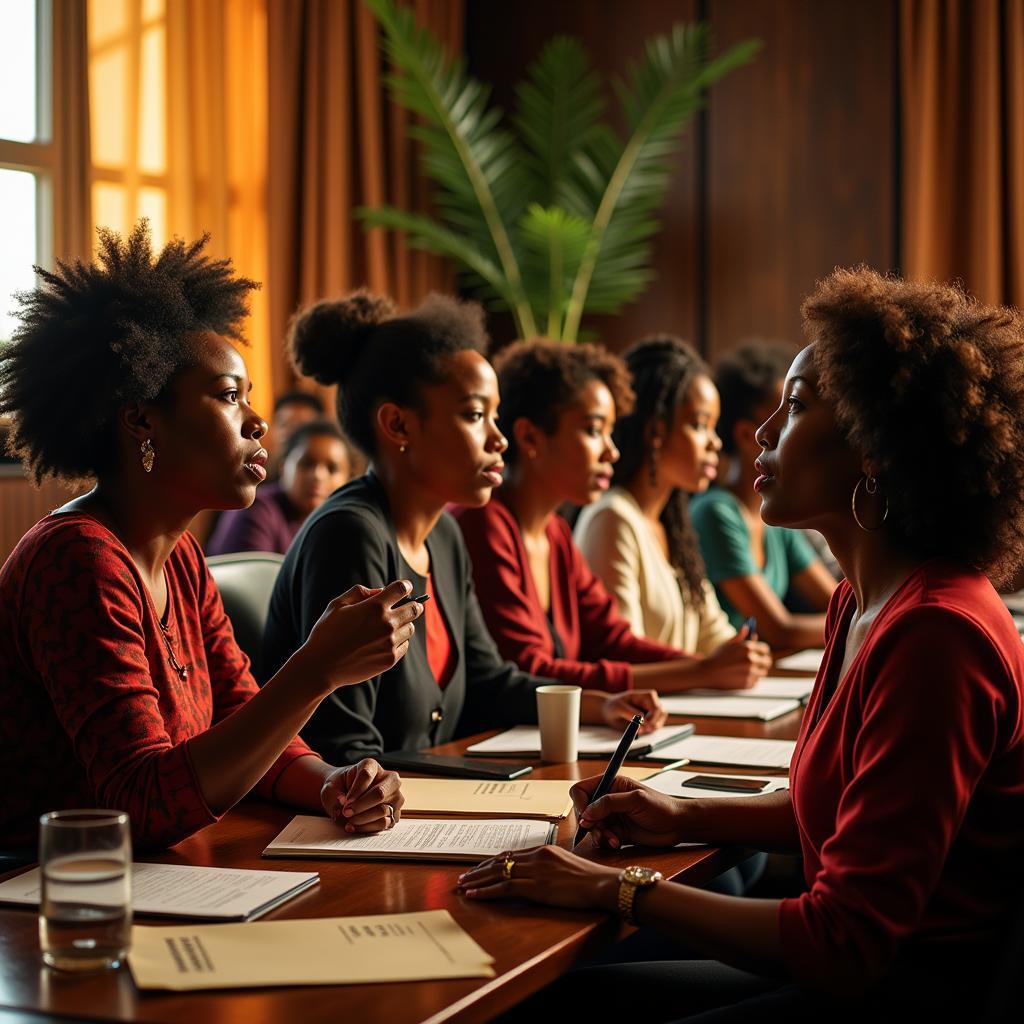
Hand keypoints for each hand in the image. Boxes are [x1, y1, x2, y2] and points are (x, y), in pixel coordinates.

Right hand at [301, 579, 422, 691]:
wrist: (321, 667)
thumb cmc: (326, 633)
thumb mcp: (337, 605)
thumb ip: (360, 592)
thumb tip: (380, 591)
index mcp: (375, 607)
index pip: (402, 588)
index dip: (405, 585)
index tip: (404, 588)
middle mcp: (387, 624)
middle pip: (414, 609)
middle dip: (413, 604)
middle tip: (411, 605)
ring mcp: (390, 643)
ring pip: (410, 628)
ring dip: (404, 624)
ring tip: (391, 627)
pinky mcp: (390, 660)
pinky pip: (404, 646)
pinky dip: (399, 641)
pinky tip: (386, 642)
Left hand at [320, 758, 403, 832]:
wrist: (345, 795)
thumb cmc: (339, 788)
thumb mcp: (330, 788)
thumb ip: (334, 795)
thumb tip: (343, 806)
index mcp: (371, 765)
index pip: (366, 775)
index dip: (355, 790)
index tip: (344, 801)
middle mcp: (388, 779)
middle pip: (380, 793)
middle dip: (360, 806)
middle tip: (345, 812)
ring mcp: (394, 796)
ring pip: (383, 810)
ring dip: (362, 818)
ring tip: (349, 820)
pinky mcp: (395, 813)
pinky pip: (384, 823)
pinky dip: (367, 827)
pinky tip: (354, 826)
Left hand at [456, 845, 619, 910]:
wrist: (601, 884)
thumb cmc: (590, 879)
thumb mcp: (567, 866)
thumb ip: (550, 867)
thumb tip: (538, 876)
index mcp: (544, 850)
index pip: (511, 855)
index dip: (492, 862)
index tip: (479, 868)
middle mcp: (536, 857)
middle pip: (500, 862)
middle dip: (479, 870)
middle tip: (463, 877)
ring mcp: (535, 871)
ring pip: (497, 873)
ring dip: (477, 881)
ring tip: (462, 886)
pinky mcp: (535, 886)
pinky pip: (504, 887)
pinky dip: (486, 891)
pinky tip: (474, 895)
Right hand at [570, 774, 684, 849]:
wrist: (678, 826)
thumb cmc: (662, 807)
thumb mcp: (636, 800)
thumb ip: (609, 803)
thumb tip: (586, 813)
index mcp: (611, 785)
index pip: (581, 790)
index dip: (580, 804)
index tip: (586, 818)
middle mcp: (608, 800)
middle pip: (583, 811)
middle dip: (590, 824)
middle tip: (602, 832)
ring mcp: (612, 816)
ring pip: (591, 827)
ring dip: (598, 836)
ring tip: (613, 841)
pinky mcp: (616, 831)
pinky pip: (601, 838)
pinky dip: (605, 843)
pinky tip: (617, 844)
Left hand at [591, 689, 666, 733]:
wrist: (608, 710)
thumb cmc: (613, 706)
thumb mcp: (618, 708)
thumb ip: (630, 713)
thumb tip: (643, 719)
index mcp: (646, 696)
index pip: (657, 708)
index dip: (652, 719)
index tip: (644, 728)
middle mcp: (651, 702)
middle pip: (662, 714)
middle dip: (653, 724)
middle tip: (641, 732)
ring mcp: (652, 711)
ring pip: (660, 721)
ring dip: (652, 728)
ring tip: (639, 732)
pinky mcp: (649, 719)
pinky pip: (655, 726)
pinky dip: (649, 731)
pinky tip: (639, 731)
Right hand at [701, 631, 771, 689]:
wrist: (706, 672)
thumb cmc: (716, 657)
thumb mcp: (727, 644)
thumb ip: (740, 637)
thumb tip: (748, 628)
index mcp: (747, 647)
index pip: (765, 649)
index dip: (762, 651)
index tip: (760, 653)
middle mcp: (751, 660)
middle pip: (767, 661)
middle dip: (763, 661)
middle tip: (757, 663)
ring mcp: (750, 673)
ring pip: (762, 672)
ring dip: (757, 671)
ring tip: (745, 670)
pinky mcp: (747, 684)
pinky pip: (755, 681)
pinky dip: (750, 680)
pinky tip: (740, 677)